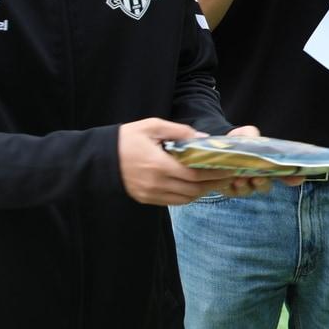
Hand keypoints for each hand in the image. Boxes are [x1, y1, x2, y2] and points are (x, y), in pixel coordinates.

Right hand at [118, 119, 244, 205]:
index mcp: (159, 165)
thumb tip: (204, 139)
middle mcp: (157, 183)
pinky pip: (174, 201)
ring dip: (202, 192)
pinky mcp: (147, 199)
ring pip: (186, 198)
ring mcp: (151, 194)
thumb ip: (179, 131)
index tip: (229, 170)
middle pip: (194, 189)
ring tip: (214, 182)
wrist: (99, 158)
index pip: (195, 174)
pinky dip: (188, 196)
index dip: (215, 174)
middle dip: (213, 184)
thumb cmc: (126, 139)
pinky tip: (195, 187)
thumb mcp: (152, 126)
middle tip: (227, 176)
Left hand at [223, 125, 291, 193]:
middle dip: (263, 183)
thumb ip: (250, 134)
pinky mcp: (228, 189)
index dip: (293, 178)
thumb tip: (253, 136)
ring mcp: (244, 186)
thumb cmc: (239, 141)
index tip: (298, 177)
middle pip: (266, 186)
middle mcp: (259, 179)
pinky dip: (228, 186)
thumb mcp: (245, 134)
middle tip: (259, 178)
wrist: (219, 146)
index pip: (287, 175)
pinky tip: (225, 180)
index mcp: (269, 167)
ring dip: (244, 186)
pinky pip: (230, 191)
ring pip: (248, 190)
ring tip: (239, 179)